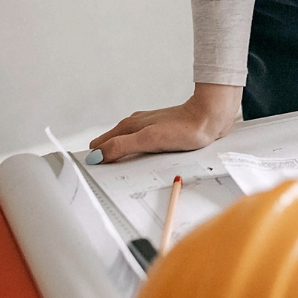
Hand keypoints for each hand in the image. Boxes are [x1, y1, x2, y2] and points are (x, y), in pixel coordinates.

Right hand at [88, 83, 243, 163]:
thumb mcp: (149, 139)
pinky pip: (141, 149)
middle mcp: (135, 126)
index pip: (98, 146)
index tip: (86, 176)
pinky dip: (136, 158)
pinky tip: (140, 166)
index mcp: (128, 126)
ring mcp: (148, 130)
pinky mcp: (162, 135)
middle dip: (103, 162)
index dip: (92, 160)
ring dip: (119, 160)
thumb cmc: (185, 127)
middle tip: (98, 181)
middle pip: (109, 147)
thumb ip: (121, 146)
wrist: (212, 117)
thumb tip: (95, 156)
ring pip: (125, 148)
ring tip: (115, 176)